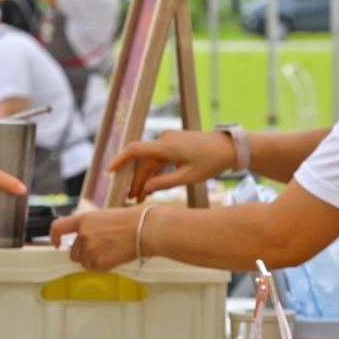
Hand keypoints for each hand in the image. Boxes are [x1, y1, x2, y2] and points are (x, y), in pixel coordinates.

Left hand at [50, 204, 149, 271]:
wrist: (145, 229)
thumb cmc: (131, 220)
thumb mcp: (104, 216)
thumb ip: (91, 226)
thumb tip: (87, 237)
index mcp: (84, 220)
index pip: (58, 227)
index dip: (54, 237)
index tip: (57, 244)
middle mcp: (83, 235)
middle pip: (74, 253)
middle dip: (84, 255)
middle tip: (100, 250)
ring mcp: (90, 249)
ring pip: (85, 264)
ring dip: (95, 262)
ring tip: (111, 252)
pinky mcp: (99, 262)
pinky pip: (98, 269)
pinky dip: (106, 266)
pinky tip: (116, 257)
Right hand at [107, 130, 236, 198]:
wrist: (228, 148)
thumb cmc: (211, 162)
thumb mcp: (188, 177)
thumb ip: (165, 183)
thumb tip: (146, 188)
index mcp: (166, 146)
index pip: (135, 150)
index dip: (119, 160)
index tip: (109, 172)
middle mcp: (164, 140)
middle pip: (142, 162)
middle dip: (136, 181)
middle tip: (131, 198)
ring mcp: (168, 140)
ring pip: (150, 162)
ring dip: (145, 178)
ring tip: (140, 197)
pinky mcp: (173, 144)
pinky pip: (159, 159)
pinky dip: (155, 173)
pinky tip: (151, 187)